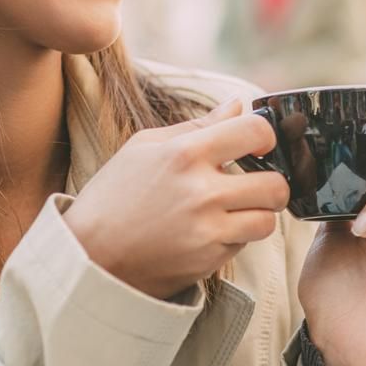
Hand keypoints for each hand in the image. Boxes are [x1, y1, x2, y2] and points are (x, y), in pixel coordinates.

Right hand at [64, 99, 290, 300]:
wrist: (89, 256)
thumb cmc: (114, 195)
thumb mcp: (144, 147)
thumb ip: (198, 125)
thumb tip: (238, 105)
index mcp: (185, 154)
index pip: (255, 132)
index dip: (265, 136)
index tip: (258, 145)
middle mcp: (201, 192)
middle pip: (276, 184)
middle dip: (272, 182)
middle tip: (256, 184)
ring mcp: (207, 230)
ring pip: (268, 220)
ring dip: (258, 214)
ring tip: (236, 210)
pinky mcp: (208, 261)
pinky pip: (244, 245)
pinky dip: (235, 237)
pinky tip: (210, 231)